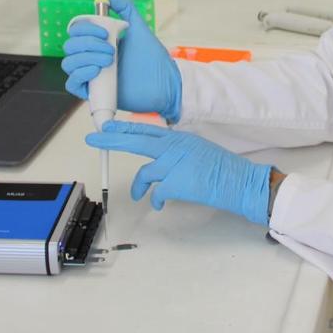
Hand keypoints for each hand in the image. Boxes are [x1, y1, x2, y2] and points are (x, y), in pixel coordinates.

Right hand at [61, 0, 181, 122]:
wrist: (163, 84)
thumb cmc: (153, 58)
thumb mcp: (139, 28)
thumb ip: (124, 8)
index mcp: (99, 41)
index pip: (76, 31)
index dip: (85, 29)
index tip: (105, 32)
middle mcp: (92, 57)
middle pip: (70, 46)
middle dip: (88, 44)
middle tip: (112, 50)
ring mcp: (91, 75)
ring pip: (69, 63)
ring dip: (85, 58)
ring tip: (108, 61)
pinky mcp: (92, 92)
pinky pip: (72, 83)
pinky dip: (80, 74)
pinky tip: (96, 71)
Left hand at [86, 121, 271, 225]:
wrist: (238, 181)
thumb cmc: (221, 168)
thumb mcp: (198, 149)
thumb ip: (177, 150)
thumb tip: (161, 158)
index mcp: (179, 137)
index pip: (146, 129)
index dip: (125, 128)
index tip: (109, 127)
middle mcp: (174, 146)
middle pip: (136, 140)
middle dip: (112, 140)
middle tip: (94, 139)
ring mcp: (174, 163)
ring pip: (145, 173)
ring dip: (138, 186)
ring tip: (137, 195)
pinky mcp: (175, 182)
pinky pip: (157, 193)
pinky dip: (157, 200)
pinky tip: (160, 205)